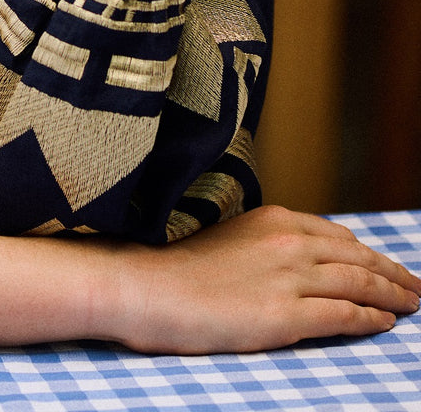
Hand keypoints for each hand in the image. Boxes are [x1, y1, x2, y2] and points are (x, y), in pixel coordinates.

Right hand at [106, 205, 420, 353]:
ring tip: (413, 304)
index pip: (338, 236)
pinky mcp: (286, 315)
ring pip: (360, 284)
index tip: (384, 264)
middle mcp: (289, 241)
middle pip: (359, 258)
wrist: (148, 288)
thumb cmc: (180, 269)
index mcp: (275, 218)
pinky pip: (344, 316)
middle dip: (393, 274)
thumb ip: (267, 245)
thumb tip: (297, 258)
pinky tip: (385, 323)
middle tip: (417, 287)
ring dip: (394, 295)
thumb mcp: (231, 240)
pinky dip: (370, 319)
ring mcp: (290, 277)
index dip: (368, 253)